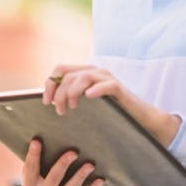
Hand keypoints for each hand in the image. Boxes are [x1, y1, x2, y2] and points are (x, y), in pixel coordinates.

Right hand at [21, 139, 103, 185]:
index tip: (37, 141)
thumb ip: (32, 166)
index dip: (33, 155)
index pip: (31, 168)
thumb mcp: (29, 183)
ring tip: (90, 165)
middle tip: (74, 152)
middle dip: (63, 164)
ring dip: (81, 176)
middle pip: (54, 177)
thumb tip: (38, 141)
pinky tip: (100, 180)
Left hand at [44, 65, 181, 147]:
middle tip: (60, 110)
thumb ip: (72, 97)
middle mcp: (95, 70)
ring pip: (83, 77)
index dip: (50, 84)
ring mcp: (108, 77)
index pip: (60, 69)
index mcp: (85, 72)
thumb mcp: (87, 103)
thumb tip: (51, 101)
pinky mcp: (119, 88)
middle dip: (59, 93)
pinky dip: (96, 89)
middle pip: (67, 74)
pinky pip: (106, 85)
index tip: (46, 102)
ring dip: (72, 93)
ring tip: (71, 108)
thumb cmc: (111, 111)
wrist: (138, 117)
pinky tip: (89, 97)